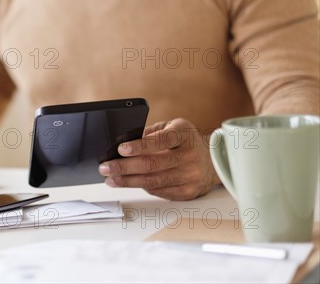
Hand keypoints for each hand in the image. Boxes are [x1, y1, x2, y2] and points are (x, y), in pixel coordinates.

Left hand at [98, 118, 220, 200]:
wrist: (214, 160)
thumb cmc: (185, 141)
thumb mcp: (172, 127)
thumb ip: (150, 132)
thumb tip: (123, 141)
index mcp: (184, 135)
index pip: (160, 140)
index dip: (139, 146)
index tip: (120, 149)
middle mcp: (189, 156)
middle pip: (152, 165)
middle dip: (124, 167)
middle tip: (105, 168)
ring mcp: (190, 176)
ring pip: (153, 182)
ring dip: (127, 181)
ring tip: (111, 179)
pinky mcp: (188, 192)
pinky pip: (158, 191)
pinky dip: (141, 187)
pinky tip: (129, 182)